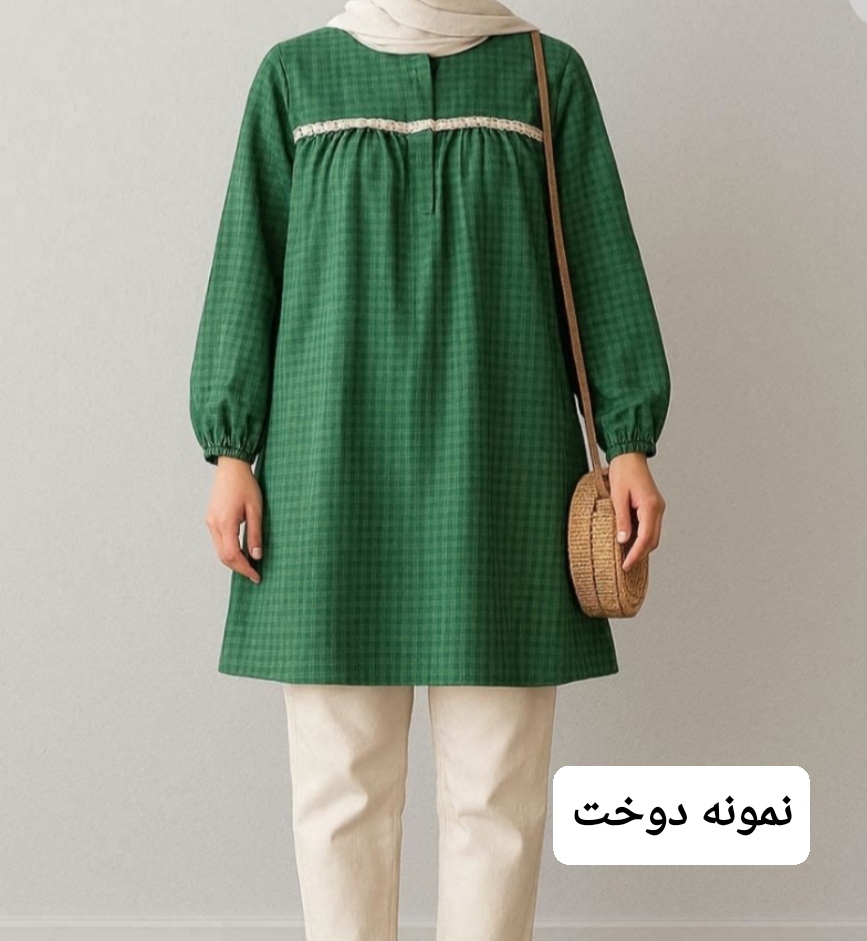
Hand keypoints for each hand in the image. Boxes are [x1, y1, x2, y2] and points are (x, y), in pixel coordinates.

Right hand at [204, 456, 262, 583]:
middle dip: (239, 568)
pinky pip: (218, 541)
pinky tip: (240, 550)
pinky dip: (228, 550)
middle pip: (224, 557)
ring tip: (250, 564)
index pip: (233, 555)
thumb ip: (255, 533)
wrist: (231, 466)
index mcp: (225, 523)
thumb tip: (256, 555)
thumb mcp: (256, 509)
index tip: (256, 576)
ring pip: (220, 550)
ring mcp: (210, 522)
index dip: (245, 568)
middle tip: (254, 573)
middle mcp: (214, 525)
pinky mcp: (211, 519)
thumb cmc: (245, 484)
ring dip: (233, 560)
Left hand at [607, 452, 665, 572]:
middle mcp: (658, 509)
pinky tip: (631, 541)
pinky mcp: (654, 506)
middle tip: (625, 565)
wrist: (629, 455)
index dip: (636, 554)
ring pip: (653, 535)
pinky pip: (650, 527)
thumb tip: (623, 541)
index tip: (626, 565)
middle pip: (652, 540)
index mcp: (651, 506)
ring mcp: (658, 508)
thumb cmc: (622, 472)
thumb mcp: (617, 497)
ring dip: (641, 546)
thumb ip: (621, 519)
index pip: (645, 538)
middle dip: (640, 554)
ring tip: (626, 556)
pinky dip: (642, 537)